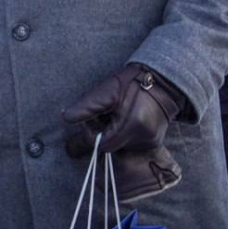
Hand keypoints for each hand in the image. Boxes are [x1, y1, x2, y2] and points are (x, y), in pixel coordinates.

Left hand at [63, 64, 182, 154]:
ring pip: (120, 146)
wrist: (162, 81)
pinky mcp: (154, 142)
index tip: (91, 117)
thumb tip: (65, 118)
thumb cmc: (132, 83)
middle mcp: (144, 140)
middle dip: (100, 133)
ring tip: (112, 114)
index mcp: (132, 126)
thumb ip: (86, 107)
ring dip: (110, 134)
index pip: (101, 144)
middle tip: (100, 115)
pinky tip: (122, 120)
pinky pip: (130, 144)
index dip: (91, 133)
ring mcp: (151, 143)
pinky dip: (121, 135)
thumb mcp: (106, 91)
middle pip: (110, 147)